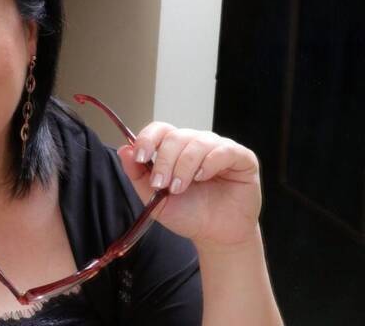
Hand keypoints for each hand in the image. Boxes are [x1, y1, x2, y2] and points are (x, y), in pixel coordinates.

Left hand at [117, 123, 261, 249]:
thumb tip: (124, 149)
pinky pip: (224, 150)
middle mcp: (196, 143)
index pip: (160, 130)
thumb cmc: (187, 214)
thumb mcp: (155, 198)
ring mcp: (219, 149)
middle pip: (176, 137)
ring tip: (180, 187)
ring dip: (184, 166)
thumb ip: (137, 174)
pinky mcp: (241, 158)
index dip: (147, 139)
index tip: (140, 157)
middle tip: (162, 184)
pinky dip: (209, 162)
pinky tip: (203, 177)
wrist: (215, 235)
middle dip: (164, 161)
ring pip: (197, 142)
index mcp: (175, 149)